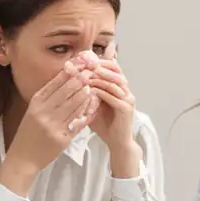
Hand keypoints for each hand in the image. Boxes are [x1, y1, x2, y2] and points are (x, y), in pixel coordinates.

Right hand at [1, 60, 96, 187]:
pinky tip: (93, 107)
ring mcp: (53, 126)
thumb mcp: (33, 110)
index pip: (56, 82)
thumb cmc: (29, 132)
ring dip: (86, 95)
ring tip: (93, 88)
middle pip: (68, 90)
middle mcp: (44, 112)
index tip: (81, 63)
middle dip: (82, 79)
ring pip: (75, 105)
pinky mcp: (62, 138)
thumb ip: (48, 96)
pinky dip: (87, 113)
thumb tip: (66, 77)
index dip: (71, 71)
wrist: (23, 157)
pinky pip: (78, 122)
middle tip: (92, 72)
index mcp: (36, 102)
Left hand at [82, 52, 141, 171]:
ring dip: (99, 77)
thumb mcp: (94, 103)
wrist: (116, 142)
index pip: (113, 66)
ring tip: (85, 74)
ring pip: (114, 82)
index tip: (84, 58)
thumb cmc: (104, 124)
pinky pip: (113, 97)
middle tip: (85, 63)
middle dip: (100, 65)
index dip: (100, 60)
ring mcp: (128, 99)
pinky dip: (101, 92)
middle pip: (115, 70)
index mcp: (120, 86)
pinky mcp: (126, 109)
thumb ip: (88, 91)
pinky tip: (90, 91)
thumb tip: (72, 78)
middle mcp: (126, 90)